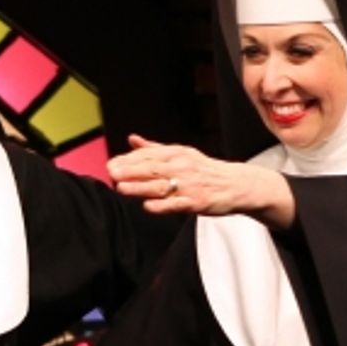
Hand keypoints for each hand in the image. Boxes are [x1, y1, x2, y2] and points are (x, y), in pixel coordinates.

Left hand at [107, 134, 294, 228]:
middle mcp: (182, 167)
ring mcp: (189, 185)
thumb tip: (132, 139)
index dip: (128, 159)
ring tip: (121, 188)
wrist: (235, 184)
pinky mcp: (196, 202)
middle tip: (111, 173)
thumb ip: (154, 148)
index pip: (149, 154)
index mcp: (177, 153)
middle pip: (152, 168)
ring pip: (160, 186)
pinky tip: (147, 206)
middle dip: (129, 171)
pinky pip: (176, 204)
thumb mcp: (181, 154)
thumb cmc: (205, 170)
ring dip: (139, 187)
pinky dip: (162, 205)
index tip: (111, 164)